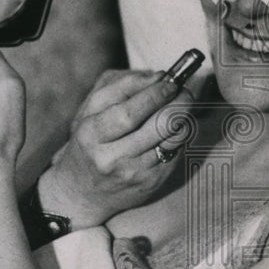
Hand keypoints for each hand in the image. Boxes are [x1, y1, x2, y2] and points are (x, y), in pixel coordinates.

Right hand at [37, 68, 193, 228]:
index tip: (170, 81)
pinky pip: (176, 152)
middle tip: (186, 90)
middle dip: (179, 103)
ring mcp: (134, 173)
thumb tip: (158, 76)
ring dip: (185, 117)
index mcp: (92, 136)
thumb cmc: (88, 142)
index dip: (154, 95)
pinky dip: (180, 135)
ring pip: (173, 139)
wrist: (83, 192)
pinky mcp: (151, 183)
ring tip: (183, 105)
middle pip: (158, 126)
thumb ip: (121, 87)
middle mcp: (112, 158)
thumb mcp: (91, 111)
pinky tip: (175, 126)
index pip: (128, 114)